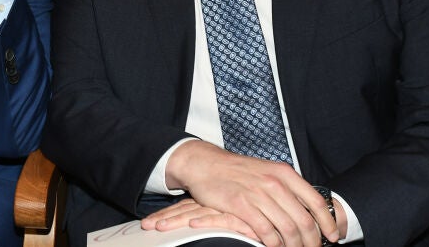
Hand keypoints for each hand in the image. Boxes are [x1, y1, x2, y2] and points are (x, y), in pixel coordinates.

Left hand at [142, 198, 259, 239]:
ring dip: (176, 220)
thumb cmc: (257, 211)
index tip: (150, 222)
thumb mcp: (234, 213)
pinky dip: (206, 221)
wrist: (282, 205)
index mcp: (216, 201)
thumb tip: (196, 222)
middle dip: (166, 218)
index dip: (169, 214)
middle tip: (146, 226)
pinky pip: (222, 219)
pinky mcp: (243, 216)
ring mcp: (230, 208)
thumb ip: (220, 217)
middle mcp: (219, 203)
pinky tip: (193, 224)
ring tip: (157, 226)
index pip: (188, 208)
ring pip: (198, 214)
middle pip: (187, 210)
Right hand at [164, 140, 338, 246]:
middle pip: (304, 220)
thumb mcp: (267, 171)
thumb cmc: (237, 170)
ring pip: (287, 229)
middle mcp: (274, 183)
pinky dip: (274, 245)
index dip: (327, 222)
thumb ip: (286, 187)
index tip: (332, 236)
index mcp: (284, 173)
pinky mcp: (241, 206)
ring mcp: (258, 194)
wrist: (205, 164)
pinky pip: (266, 232)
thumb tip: (307, 208)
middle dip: (312, 241)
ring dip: (294, 246)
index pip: (316, 201)